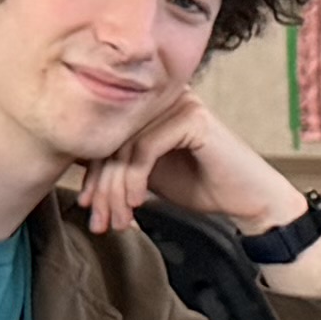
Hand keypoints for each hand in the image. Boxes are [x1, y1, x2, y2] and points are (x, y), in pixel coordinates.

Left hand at [74, 68, 274, 238]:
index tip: (87, 208)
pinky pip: (146, 149)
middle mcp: (162, 98)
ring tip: (119, 220)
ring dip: (117, 191)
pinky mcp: (192, 119)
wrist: (248, 198)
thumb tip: (72, 160)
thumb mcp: (147, 174)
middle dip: (103, 188)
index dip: (92, 175)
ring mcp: (179, 104)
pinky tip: (140, 203)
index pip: (106, 136)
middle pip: (113, 141)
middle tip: (100, 221)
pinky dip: (136, 180)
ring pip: (126, 147)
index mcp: (150, 106)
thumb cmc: (201, 184)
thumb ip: (119, 162)